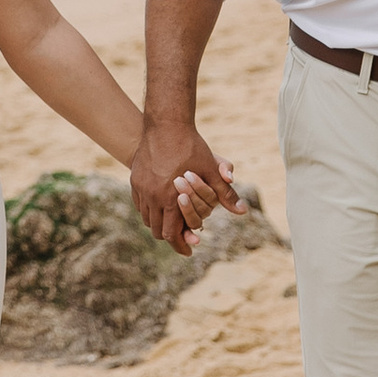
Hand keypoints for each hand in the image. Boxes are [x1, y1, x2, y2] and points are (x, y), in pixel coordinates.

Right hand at [130, 123, 239, 254]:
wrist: (166, 124)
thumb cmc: (191, 147)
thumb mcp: (211, 169)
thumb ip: (224, 193)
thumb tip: (242, 211)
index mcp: (171, 198)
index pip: (172, 233)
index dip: (181, 245)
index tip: (189, 252)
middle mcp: (153, 197)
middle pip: (158, 231)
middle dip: (171, 237)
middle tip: (182, 240)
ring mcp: (141, 188)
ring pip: (147, 219)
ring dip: (159, 224)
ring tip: (172, 224)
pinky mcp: (135, 179)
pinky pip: (140, 204)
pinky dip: (149, 211)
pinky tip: (160, 208)